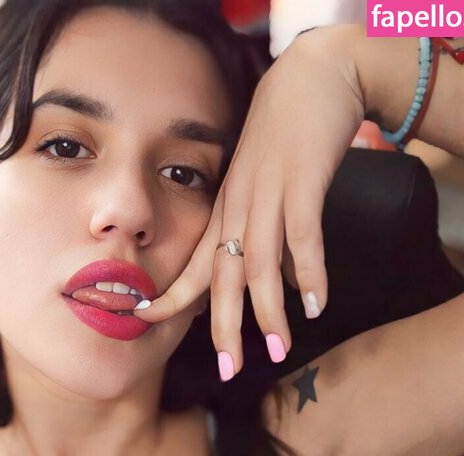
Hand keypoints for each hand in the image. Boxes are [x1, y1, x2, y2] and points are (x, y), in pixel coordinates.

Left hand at [134, 24, 365, 377]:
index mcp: (225, 212)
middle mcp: (238, 207)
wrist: (315, 75)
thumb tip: (279, 285)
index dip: (170, 299)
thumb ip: (266, 237)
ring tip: (278, 350)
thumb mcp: (265, 190)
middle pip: (221, 278)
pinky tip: (317, 304)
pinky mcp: (301, 180)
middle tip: (230, 371)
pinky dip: (311, 272)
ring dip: (268, 312)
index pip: (191, 266)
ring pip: (259, 265)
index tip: (147, 326)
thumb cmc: (288, 137)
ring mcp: (267, 194)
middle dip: (222, 329)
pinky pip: (302, 235)